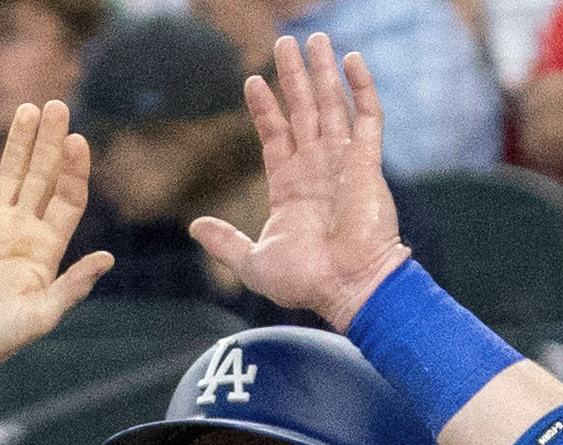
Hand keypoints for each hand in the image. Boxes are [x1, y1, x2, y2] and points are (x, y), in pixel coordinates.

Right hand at [0, 105, 110, 373]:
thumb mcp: (37, 317)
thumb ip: (71, 287)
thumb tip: (108, 259)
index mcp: (45, 251)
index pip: (67, 199)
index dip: (74, 169)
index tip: (77, 141)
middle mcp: (19, 232)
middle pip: (41, 176)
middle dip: (50, 142)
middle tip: (57, 105)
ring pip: (6, 172)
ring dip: (18, 141)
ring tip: (28, 108)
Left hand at [192, 33, 406, 327]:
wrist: (348, 288)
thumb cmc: (306, 283)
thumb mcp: (253, 263)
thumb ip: (226, 242)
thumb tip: (195, 227)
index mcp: (289, 186)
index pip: (274, 134)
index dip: (264, 107)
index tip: (251, 79)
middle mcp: (316, 168)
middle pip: (302, 110)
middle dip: (292, 76)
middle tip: (284, 42)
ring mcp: (342, 163)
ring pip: (332, 104)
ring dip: (323, 72)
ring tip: (314, 38)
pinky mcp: (367, 163)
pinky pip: (367, 117)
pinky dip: (362, 88)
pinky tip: (352, 60)